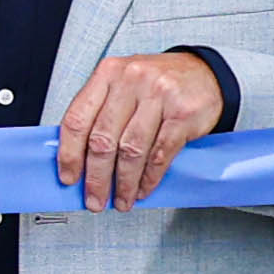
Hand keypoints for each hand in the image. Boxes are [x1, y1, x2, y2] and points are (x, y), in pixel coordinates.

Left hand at [56, 50, 223, 212]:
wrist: (204, 73)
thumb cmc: (157, 84)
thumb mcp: (122, 85)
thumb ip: (100, 113)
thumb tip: (79, 159)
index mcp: (108, 73)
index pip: (77, 119)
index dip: (69, 154)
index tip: (69, 177)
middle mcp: (131, 80)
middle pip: (103, 140)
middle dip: (96, 178)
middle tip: (95, 199)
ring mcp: (159, 95)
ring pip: (131, 150)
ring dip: (124, 183)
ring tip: (121, 199)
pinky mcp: (183, 114)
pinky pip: (160, 154)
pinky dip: (149, 177)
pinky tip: (143, 188)